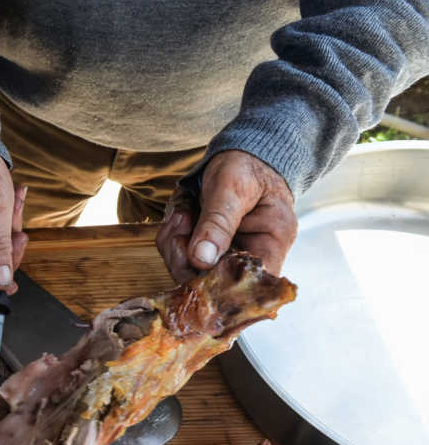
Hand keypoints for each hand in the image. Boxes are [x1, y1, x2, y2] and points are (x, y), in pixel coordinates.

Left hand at [157, 150, 296, 281]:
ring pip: (188, 272)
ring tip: (184, 214)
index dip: (216, 285)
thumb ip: (218, 222)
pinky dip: (173, 238)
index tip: (193, 261)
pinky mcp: (208, 254)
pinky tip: (181, 217)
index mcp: (271, 245)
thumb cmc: (247, 168)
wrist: (241, 156)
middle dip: (184, 256)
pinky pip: (180, 258)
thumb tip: (202, 260)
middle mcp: (250, 259)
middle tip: (182, 222)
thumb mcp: (232, 188)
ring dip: (175, 243)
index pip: (248, 287)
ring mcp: (226, 259)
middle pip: (211, 285)